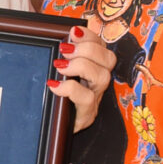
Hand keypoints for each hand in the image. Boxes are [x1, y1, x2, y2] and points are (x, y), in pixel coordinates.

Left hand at [49, 17, 115, 131]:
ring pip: (102, 77)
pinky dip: (69, 88)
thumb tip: (55, 41)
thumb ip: (60, 59)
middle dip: (88, 49)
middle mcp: (97, 83)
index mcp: (93, 69)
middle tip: (65, 51)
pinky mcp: (86, 114)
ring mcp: (94, 99)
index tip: (72, 32)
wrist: (53, 131)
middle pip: (109, 59)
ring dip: (81, 65)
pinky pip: (85, 98)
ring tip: (60, 66)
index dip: (90, 36)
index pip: (102, 47)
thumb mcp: (58, 76)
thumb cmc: (55, 100)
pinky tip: (53, 85)